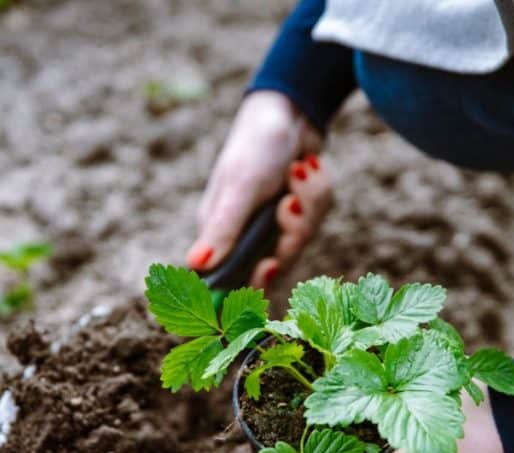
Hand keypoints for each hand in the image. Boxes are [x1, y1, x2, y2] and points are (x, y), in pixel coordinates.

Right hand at [188, 91, 332, 288]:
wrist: (291, 109)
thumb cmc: (256, 145)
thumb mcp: (240, 188)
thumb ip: (223, 229)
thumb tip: (195, 265)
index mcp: (220, 232)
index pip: (231, 280)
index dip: (252, 282)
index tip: (269, 266)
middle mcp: (245, 233)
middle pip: (277, 264)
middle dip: (292, 232)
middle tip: (290, 201)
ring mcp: (273, 223)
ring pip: (302, 239)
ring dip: (309, 203)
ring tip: (300, 170)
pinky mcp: (298, 212)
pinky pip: (317, 219)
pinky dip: (318, 192)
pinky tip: (309, 167)